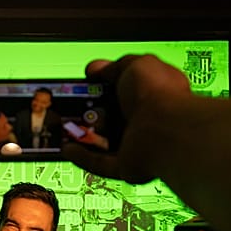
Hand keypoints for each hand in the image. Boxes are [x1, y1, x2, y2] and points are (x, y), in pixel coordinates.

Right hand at [62, 54, 192, 183]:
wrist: (166, 129)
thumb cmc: (159, 95)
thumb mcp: (134, 65)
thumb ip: (114, 67)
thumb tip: (97, 68)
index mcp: (154, 93)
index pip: (128, 89)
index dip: (106, 86)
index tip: (87, 84)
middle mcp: (147, 120)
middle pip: (113, 117)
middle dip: (91, 113)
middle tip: (71, 107)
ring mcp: (138, 144)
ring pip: (104, 142)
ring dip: (84, 136)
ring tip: (64, 127)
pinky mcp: (127, 165)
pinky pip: (100, 163)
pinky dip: (83, 157)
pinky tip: (68, 148)